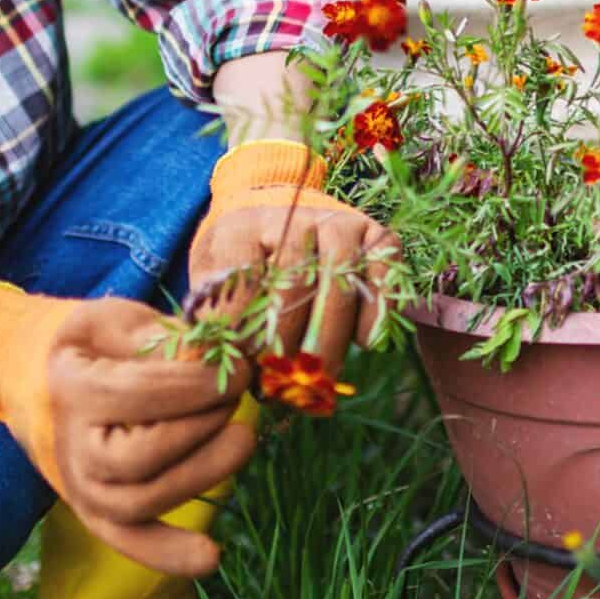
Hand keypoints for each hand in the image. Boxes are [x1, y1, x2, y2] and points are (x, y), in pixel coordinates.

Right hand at [0, 285, 255, 575]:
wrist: (40, 382)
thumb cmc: (92, 346)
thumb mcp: (117, 321)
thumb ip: (162, 337)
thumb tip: (215, 358)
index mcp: (71, 389)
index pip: (140, 395)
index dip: (197, 384)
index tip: (240, 370)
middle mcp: (71, 448)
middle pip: (145, 455)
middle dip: (203, 426)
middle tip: (237, 395)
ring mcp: (82, 488)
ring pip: (145, 500)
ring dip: (204, 472)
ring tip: (242, 437)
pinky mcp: (97, 514)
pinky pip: (131, 543)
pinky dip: (169, 554)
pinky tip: (211, 556)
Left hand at [189, 176, 397, 371]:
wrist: (282, 225)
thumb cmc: (245, 264)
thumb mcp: (215, 282)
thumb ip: (215, 313)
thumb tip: (218, 351)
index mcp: (244, 228)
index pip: (243, 277)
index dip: (243, 324)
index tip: (240, 360)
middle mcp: (296, 217)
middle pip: (296, 279)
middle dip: (288, 338)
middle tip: (280, 381)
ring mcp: (341, 224)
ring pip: (341, 276)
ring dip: (331, 332)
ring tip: (320, 374)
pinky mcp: (377, 238)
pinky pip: (384, 272)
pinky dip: (378, 308)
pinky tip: (365, 342)